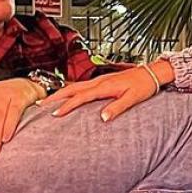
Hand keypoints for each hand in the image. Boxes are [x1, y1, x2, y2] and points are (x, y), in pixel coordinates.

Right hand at [46, 60, 173, 122]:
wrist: (151, 74)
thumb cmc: (143, 86)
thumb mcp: (132, 99)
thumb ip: (117, 108)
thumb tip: (102, 118)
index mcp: (103, 86)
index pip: (80, 97)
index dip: (66, 106)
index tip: (54, 114)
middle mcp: (98, 81)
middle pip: (71, 88)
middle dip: (54, 97)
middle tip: (40, 105)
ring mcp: (98, 80)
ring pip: (74, 86)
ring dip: (59, 93)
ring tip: (47, 101)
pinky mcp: (101, 81)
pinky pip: (80, 86)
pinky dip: (69, 91)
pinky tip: (65, 96)